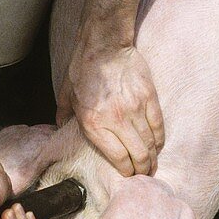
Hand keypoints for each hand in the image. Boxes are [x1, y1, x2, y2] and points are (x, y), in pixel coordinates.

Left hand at [57, 43, 163, 176]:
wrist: (104, 44)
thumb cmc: (82, 69)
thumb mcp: (66, 95)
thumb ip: (64, 115)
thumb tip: (59, 127)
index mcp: (94, 123)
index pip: (118, 158)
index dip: (126, 171)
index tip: (128, 175)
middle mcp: (116, 120)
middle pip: (138, 155)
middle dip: (142, 170)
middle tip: (143, 174)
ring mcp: (135, 109)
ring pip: (150, 143)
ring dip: (152, 158)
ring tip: (151, 164)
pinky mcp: (149, 98)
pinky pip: (158, 126)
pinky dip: (159, 140)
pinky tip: (157, 146)